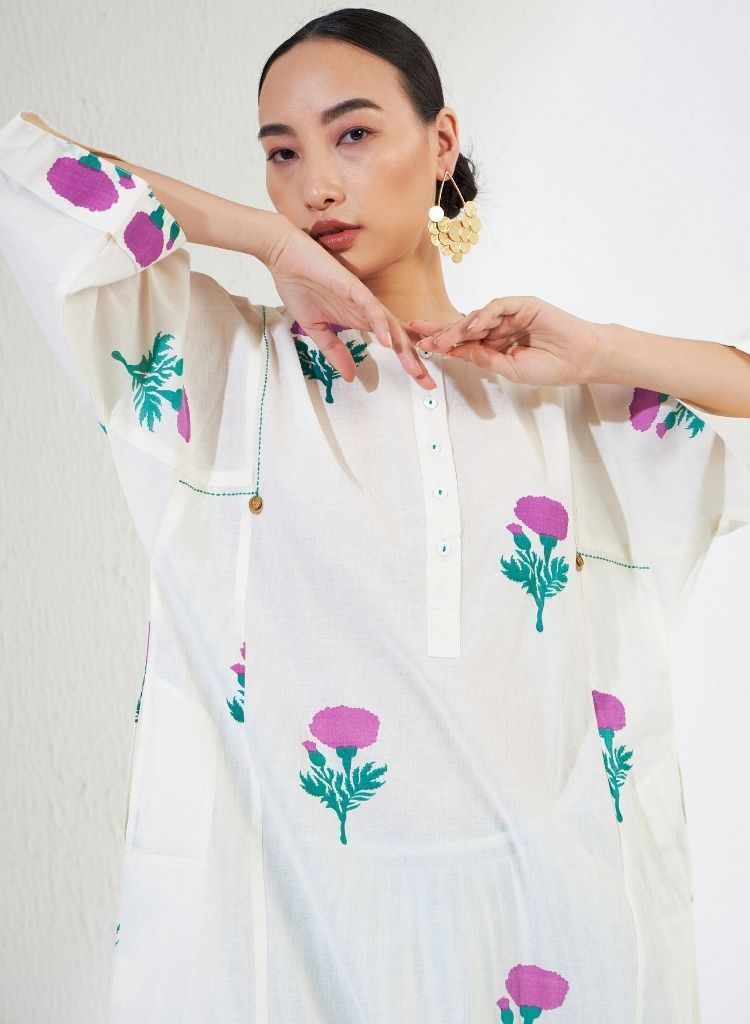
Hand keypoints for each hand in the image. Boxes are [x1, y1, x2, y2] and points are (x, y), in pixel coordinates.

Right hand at [264, 217, 435, 389]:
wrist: (283, 256)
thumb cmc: (299, 285)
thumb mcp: (316, 329)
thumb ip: (334, 351)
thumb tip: (350, 377)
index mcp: (361, 319)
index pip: (392, 343)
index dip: (408, 361)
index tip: (421, 382)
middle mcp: (367, 310)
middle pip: (399, 338)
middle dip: (414, 361)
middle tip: (429, 383)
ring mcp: (362, 298)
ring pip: (390, 325)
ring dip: (404, 347)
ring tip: (414, 369)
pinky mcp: (352, 287)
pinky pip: (371, 307)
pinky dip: (380, 324)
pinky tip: (386, 342)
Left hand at [406, 296, 604, 386]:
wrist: (580, 360)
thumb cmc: (550, 367)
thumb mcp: (509, 369)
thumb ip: (483, 359)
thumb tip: (455, 353)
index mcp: (496, 343)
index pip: (464, 341)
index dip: (443, 343)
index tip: (420, 347)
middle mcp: (500, 327)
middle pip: (465, 326)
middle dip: (442, 332)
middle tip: (419, 336)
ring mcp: (511, 314)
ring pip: (478, 317)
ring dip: (459, 329)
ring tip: (444, 341)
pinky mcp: (523, 304)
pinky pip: (498, 307)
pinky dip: (483, 316)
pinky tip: (472, 329)